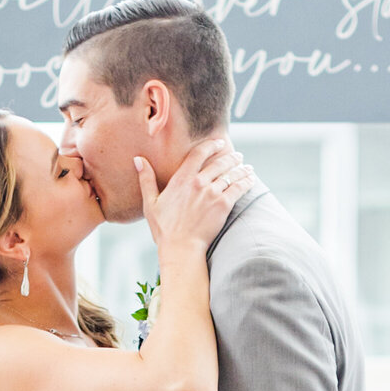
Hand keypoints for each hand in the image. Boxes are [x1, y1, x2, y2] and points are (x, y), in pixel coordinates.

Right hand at [142, 136, 253, 253]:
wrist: (180, 247)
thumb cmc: (164, 229)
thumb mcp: (150, 203)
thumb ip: (146, 179)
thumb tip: (138, 159)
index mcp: (181, 179)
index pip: (199, 153)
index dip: (212, 145)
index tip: (220, 143)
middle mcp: (198, 182)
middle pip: (220, 162)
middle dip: (231, 157)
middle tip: (238, 156)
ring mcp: (212, 193)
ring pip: (231, 174)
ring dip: (241, 168)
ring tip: (247, 167)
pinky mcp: (223, 205)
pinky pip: (239, 188)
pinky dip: (246, 181)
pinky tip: (251, 178)